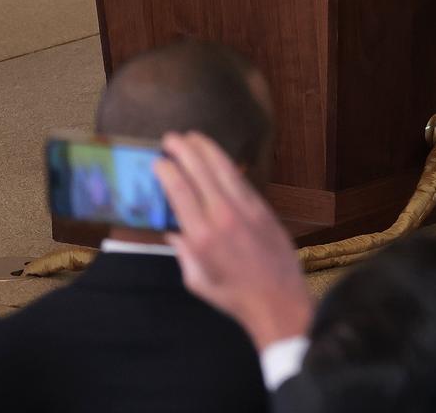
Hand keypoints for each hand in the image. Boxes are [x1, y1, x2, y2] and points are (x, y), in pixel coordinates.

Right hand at [155, 131, 311, 349]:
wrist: (277, 299)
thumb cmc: (232, 296)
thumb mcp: (196, 280)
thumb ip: (183, 252)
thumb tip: (173, 231)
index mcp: (201, 236)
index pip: (180, 191)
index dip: (167, 171)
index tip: (157, 161)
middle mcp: (223, 216)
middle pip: (201, 171)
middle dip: (184, 150)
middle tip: (171, 137)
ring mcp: (246, 209)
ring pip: (224, 168)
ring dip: (207, 149)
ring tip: (193, 136)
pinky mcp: (263, 208)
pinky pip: (241, 180)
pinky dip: (227, 165)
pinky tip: (218, 157)